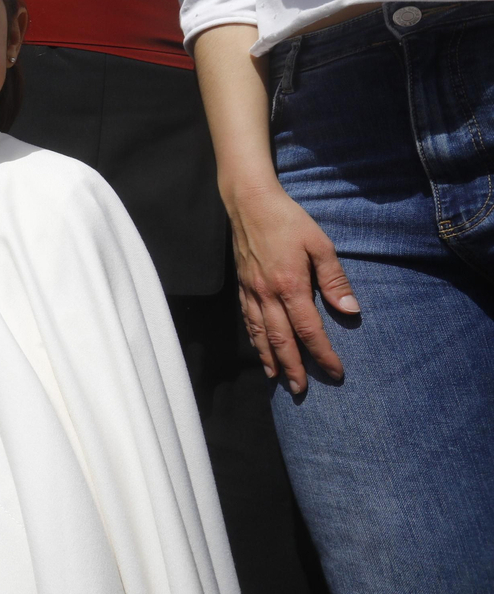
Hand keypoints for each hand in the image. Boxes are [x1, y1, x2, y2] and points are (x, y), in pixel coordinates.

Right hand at [225, 180, 358, 392]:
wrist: (250, 203)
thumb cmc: (289, 221)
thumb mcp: (321, 245)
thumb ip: (335, 280)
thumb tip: (350, 312)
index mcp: (290, 285)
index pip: (309, 329)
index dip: (322, 353)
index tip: (335, 372)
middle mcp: (267, 294)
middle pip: (280, 340)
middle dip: (293, 367)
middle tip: (301, 390)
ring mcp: (251, 291)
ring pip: (260, 334)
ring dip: (270, 359)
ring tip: (278, 379)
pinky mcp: (243, 286)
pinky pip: (248, 320)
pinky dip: (254, 339)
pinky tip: (259, 349)